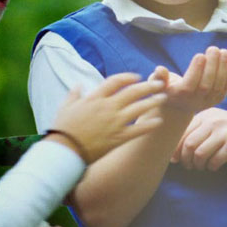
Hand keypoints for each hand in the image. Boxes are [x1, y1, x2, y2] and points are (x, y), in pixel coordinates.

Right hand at [49, 72, 166, 162]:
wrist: (66, 150)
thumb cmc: (63, 128)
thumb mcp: (65, 107)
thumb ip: (74, 94)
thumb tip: (78, 85)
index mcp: (95, 98)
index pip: (116, 81)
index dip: (128, 77)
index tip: (137, 77)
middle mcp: (108, 107)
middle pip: (133, 92)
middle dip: (148, 86)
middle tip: (159, 83)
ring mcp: (114, 122)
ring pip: (139, 108)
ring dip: (153, 102)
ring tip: (163, 98)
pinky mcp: (118, 137)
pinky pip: (138, 129)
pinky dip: (149, 125)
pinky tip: (158, 121)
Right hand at [150, 47, 226, 115]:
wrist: (178, 106)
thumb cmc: (166, 88)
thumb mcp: (157, 83)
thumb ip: (158, 77)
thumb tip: (160, 69)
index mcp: (178, 97)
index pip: (189, 85)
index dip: (195, 70)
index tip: (200, 54)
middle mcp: (194, 102)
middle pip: (206, 85)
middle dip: (211, 66)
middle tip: (214, 48)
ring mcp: (207, 103)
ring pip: (218, 86)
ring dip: (222, 68)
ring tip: (224, 51)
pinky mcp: (216, 101)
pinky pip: (224, 88)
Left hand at [175, 108, 226, 169]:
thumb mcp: (216, 123)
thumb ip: (197, 132)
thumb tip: (174, 154)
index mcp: (206, 114)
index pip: (182, 132)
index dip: (176, 148)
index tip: (176, 159)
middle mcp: (214, 121)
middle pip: (188, 144)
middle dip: (185, 159)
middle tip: (189, 166)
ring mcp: (224, 132)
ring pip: (199, 153)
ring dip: (198, 165)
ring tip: (201, 167)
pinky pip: (214, 160)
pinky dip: (211, 167)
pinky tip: (214, 167)